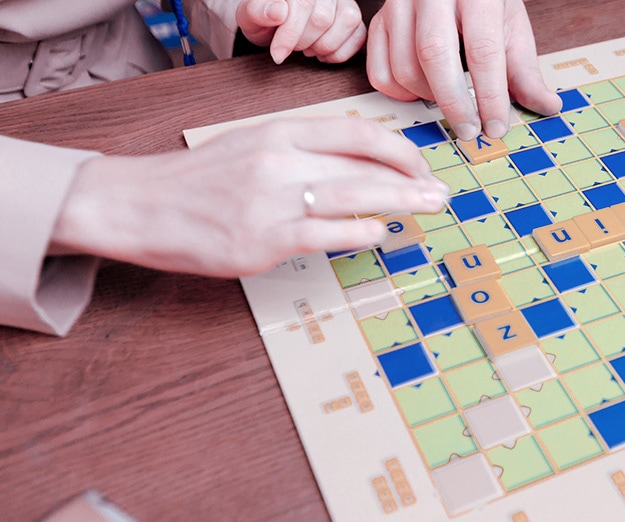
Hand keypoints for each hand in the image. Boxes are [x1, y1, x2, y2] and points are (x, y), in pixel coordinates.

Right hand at [50, 118, 447, 277]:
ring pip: (351, 198)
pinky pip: (324, 234)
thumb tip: (364, 167)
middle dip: (411, 181)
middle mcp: (278, 161)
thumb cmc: (203, 178)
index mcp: (279, 133)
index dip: (399, 149)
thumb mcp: (254, 145)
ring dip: (398, 204)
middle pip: (363, 167)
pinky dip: (358, 233)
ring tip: (426, 210)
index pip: (356, 133)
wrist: (139, 205)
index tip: (421, 165)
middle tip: (440, 193)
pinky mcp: (262, 240)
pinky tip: (378, 234)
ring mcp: (270, 201)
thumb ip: (304, 152)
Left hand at [236, 0, 366, 63]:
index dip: (290, 34)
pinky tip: (322, 53)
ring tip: (307, 48)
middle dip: (303, 42)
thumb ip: (257, 11)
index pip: (302, 5)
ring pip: (347, 23)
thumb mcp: (250, 16)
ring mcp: (343, 1)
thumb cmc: (264, 18)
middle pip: (323, 18)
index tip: (278, 54)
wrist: (275, 23)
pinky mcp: (354, 18)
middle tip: (292, 47)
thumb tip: (278, 10)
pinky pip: (359, 36)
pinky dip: (340, 53)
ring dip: (323, 46)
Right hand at [366, 0, 562, 141]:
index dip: (490, 96)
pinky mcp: (378, 21)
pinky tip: (423, 90)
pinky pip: (380, 70)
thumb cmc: (483, 2)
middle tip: (471, 131)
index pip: (482, 50)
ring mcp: (399, 5)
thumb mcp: (510, 26)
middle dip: (454, 103)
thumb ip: (525, 69)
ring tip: (451, 102)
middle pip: (434, 56)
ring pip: (403, 66)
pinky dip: (400, 93)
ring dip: (428, 97)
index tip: (497, 127)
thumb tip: (548, 106)